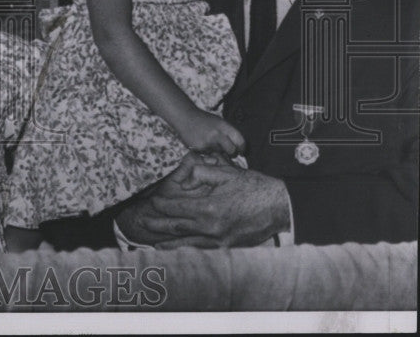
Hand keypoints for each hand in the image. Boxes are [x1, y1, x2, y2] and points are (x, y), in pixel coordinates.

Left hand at [117, 162, 289, 248]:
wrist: (281, 207)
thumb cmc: (255, 187)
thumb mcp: (227, 173)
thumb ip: (201, 173)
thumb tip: (185, 177)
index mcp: (209, 208)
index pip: (176, 208)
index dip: (161, 205)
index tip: (152, 202)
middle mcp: (212, 229)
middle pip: (176, 229)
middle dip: (157, 226)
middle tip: (141, 223)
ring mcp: (221, 242)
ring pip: (187, 244)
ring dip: (169, 243)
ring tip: (154, 243)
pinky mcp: (229, 249)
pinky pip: (203, 251)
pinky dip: (188, 250)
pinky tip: (180, 250)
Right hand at [174, 109, 245, 155]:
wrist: (184, 116)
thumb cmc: (204, 120)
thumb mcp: (219, 122)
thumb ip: (228, 133)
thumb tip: (238, 149)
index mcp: (224, 126)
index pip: (240, 141)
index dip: (242, 148)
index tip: (241, 151)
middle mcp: (217, 134)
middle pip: (232, 150)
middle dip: (231, 152)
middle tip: (227, 150)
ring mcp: (208, 142)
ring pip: (219, 153)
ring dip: (217, 150)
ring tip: (208, 141)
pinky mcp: (200, 148)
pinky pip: (208, 154)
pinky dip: (207, 151)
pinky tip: (201, 142)